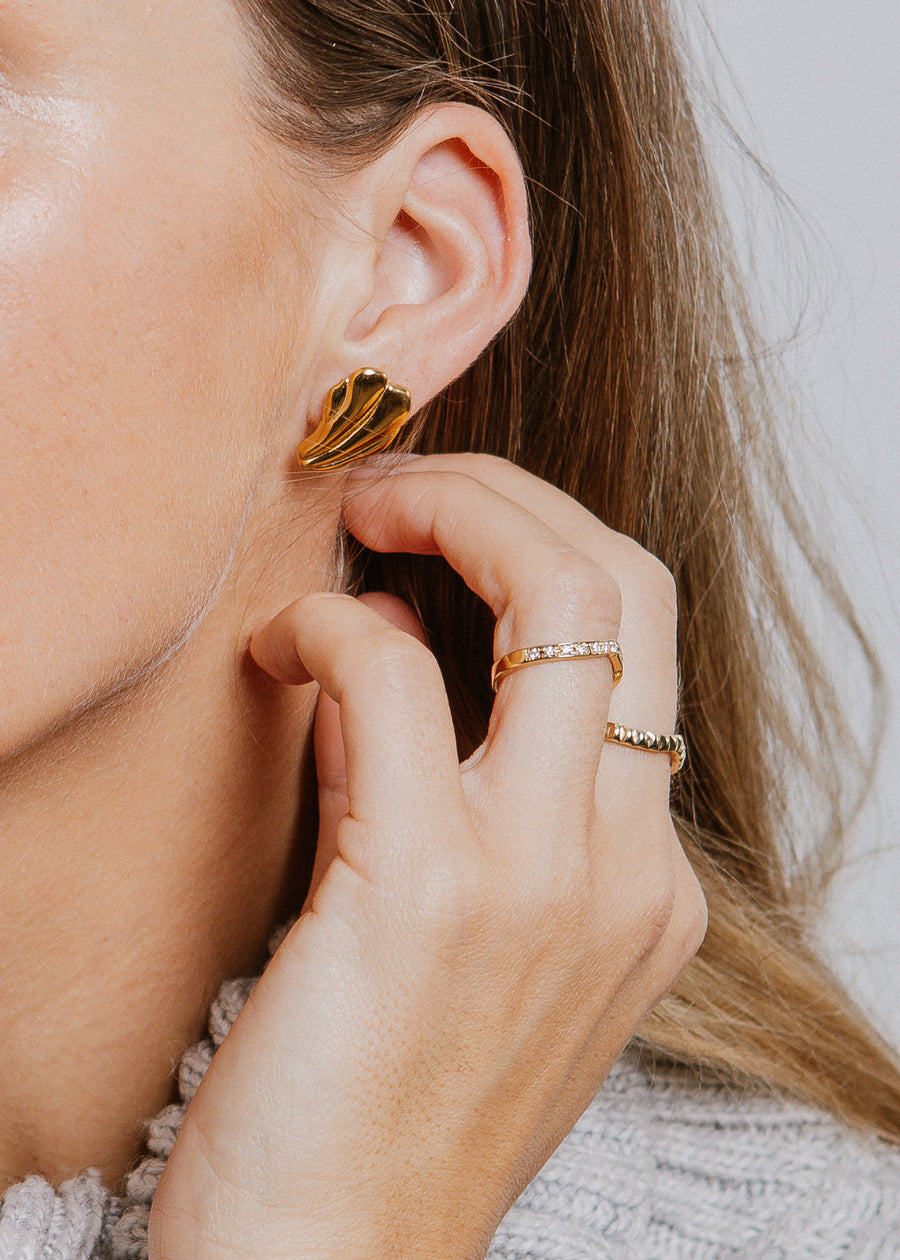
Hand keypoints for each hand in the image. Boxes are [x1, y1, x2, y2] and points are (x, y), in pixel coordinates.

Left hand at [148, 454, 706, 1259]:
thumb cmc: (384, 1100)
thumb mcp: (462, 934)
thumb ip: (446, 787)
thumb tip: (392, 647)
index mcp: (649, 884)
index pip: (641, 646)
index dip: (542, 550)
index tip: (446, 533)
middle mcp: (628, 867)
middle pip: (630, 588)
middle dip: (515, 497)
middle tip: (406, 488)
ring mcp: (547, 877)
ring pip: (559, 597)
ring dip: (448, 513)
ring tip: (361, 517)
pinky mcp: (432, 892)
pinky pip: (396, 677)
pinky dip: (332, 628)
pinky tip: (277, 649)